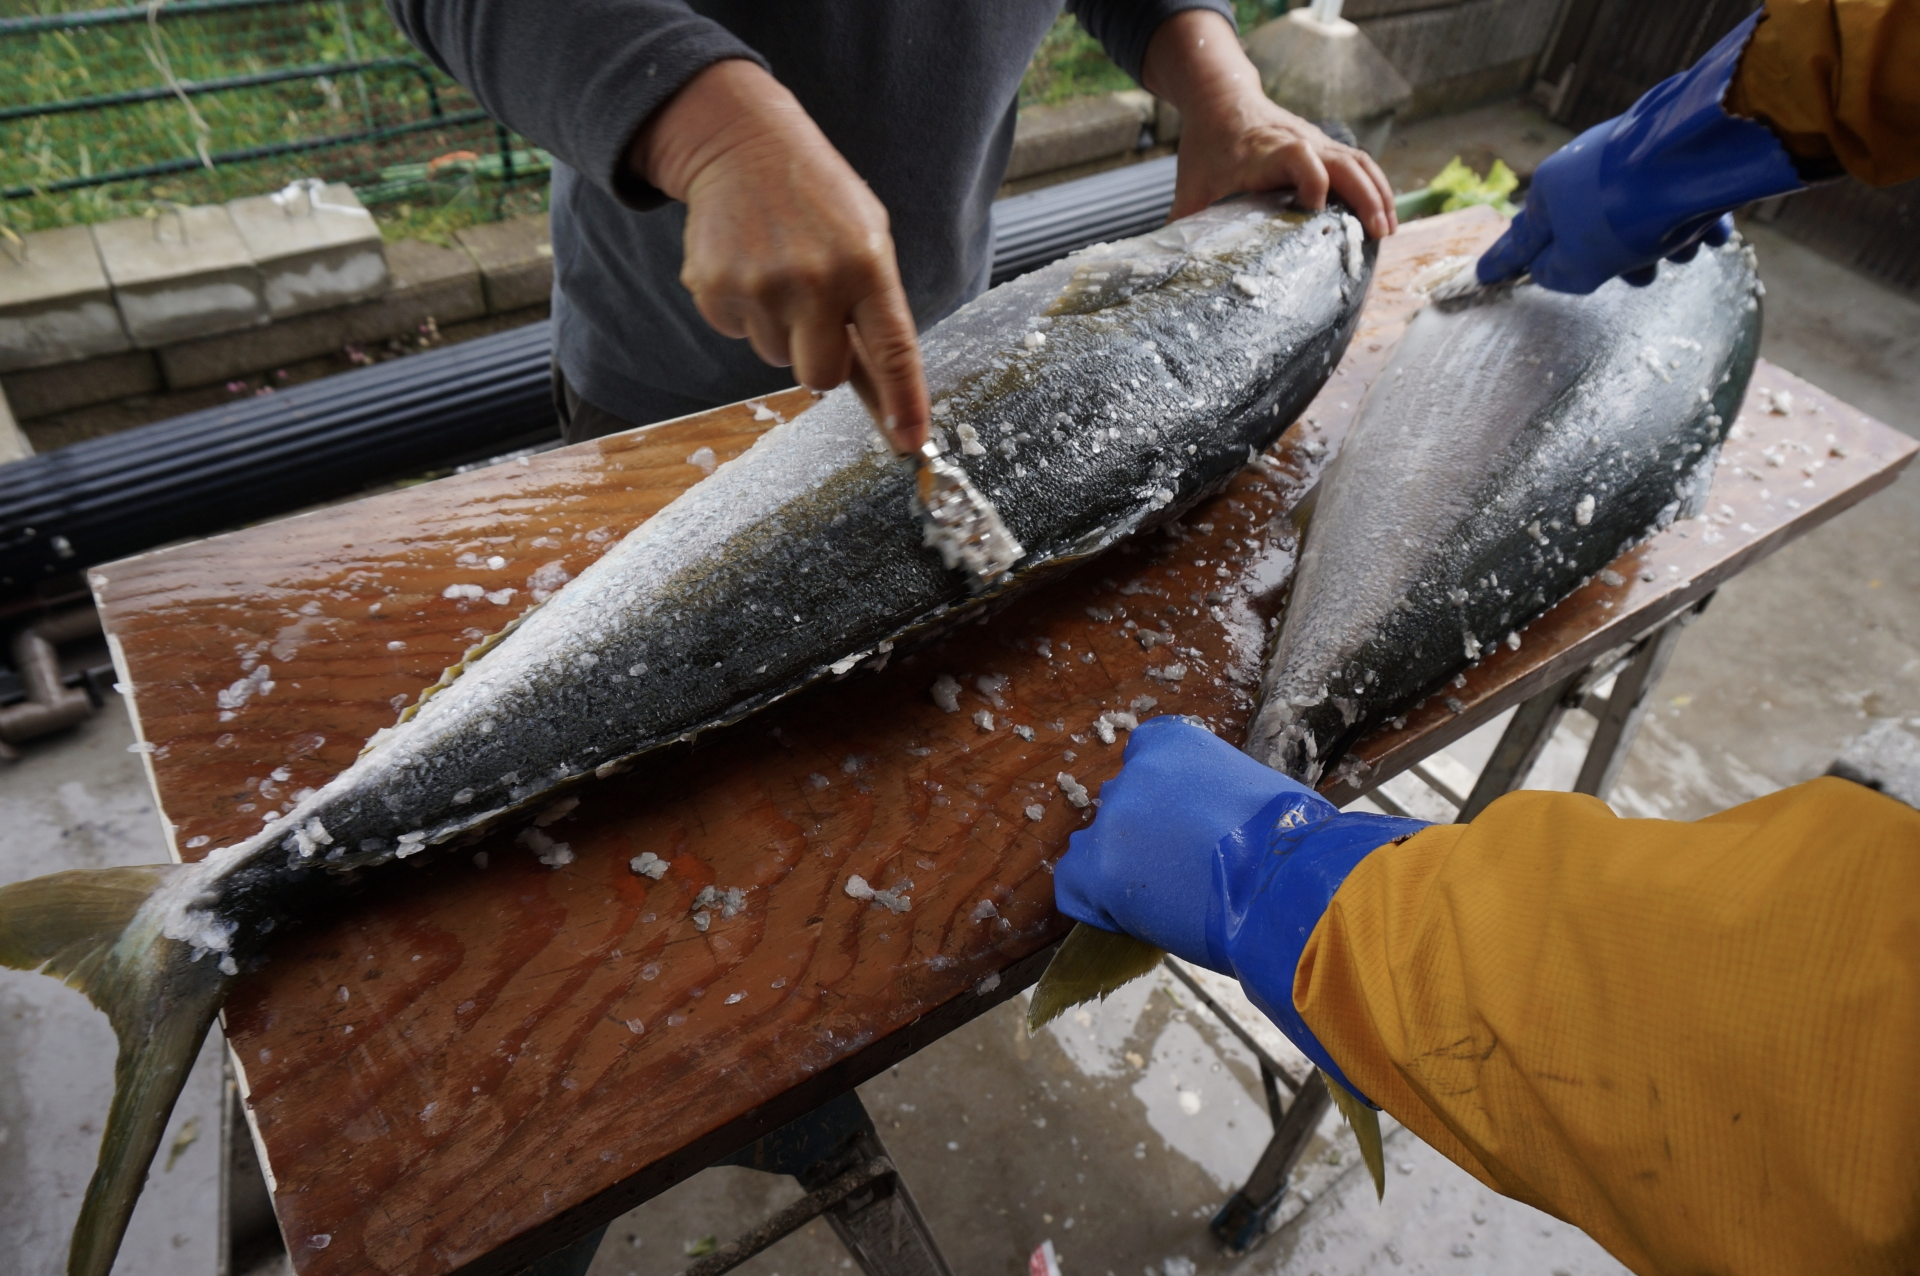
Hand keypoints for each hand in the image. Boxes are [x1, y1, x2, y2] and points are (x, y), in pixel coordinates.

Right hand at [633, 59, 928, 451]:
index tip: (911, 444)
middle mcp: (815, 280)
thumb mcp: (866, 238)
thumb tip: (884, 395)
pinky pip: (737, 334)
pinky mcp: (715, 290)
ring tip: (779, 271)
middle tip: (814, 313)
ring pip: (777, 358)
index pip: (893, 351)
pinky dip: (745, 312)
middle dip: (821, 360)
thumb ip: (875, 311)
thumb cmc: (817, 199)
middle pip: (822, 378)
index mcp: (865, 265)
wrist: (741, 144)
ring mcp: (760, 287)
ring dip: (781, 329)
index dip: (904, 403)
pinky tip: (749, 267)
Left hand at [1054, 717, 1423, 1095]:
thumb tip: (1215, 823)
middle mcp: (1135, 772)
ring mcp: (1114, 819)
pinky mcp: (1098, 869)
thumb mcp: (1256, 792)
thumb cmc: (1293, 840)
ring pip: (1097, 846)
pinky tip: (1132, 920)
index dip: (1160, 797)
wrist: (1293, 884)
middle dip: (1144, 836)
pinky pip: (1073, 886)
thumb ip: (1216, 796)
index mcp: (1175, 743)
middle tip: (1181, 872)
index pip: (1144, 758)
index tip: (1181, 826)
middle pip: (1122, 806)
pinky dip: (1097, 905)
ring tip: (1165, 901)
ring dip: (1122, 869)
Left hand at [1142, 10, 1395, 238]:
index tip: (1316, 207)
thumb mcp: (1190, 188)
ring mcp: (1316, 141)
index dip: (1310, 177)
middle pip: (1343, 160)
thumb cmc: (1206, 147)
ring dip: (1378, 194)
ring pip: (1358, 161)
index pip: (1297, 154)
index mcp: (1261, 152)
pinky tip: (1383, 215)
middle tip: (1376, 233)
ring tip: (1387, 231)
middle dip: (1364, 196)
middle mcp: (1296, 142)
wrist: (1220, 99)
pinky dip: (1375, 187)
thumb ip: (1184, 229)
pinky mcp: (1325, 146)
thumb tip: (1170, 275)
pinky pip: (1359, 163)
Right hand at [1474, 10, 1799, 293]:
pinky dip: (1693, 221)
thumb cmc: (1624, 218)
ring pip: (1640, 220)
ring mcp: (1629, 159)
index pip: (1519, 241)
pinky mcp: (1674, 154)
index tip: (1483, 277)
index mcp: (1550, 193)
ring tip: (1681, 248)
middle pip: (1592, 233)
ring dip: (1662, 245)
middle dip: (1620, 262)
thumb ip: (1556, 274)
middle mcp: (1584, 170)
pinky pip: (1679, 200)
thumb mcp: (1578, 265)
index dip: (1502, 263)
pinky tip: (1710, 232)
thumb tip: (1550, 270)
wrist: (1693, 160)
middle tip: (1639, 275)